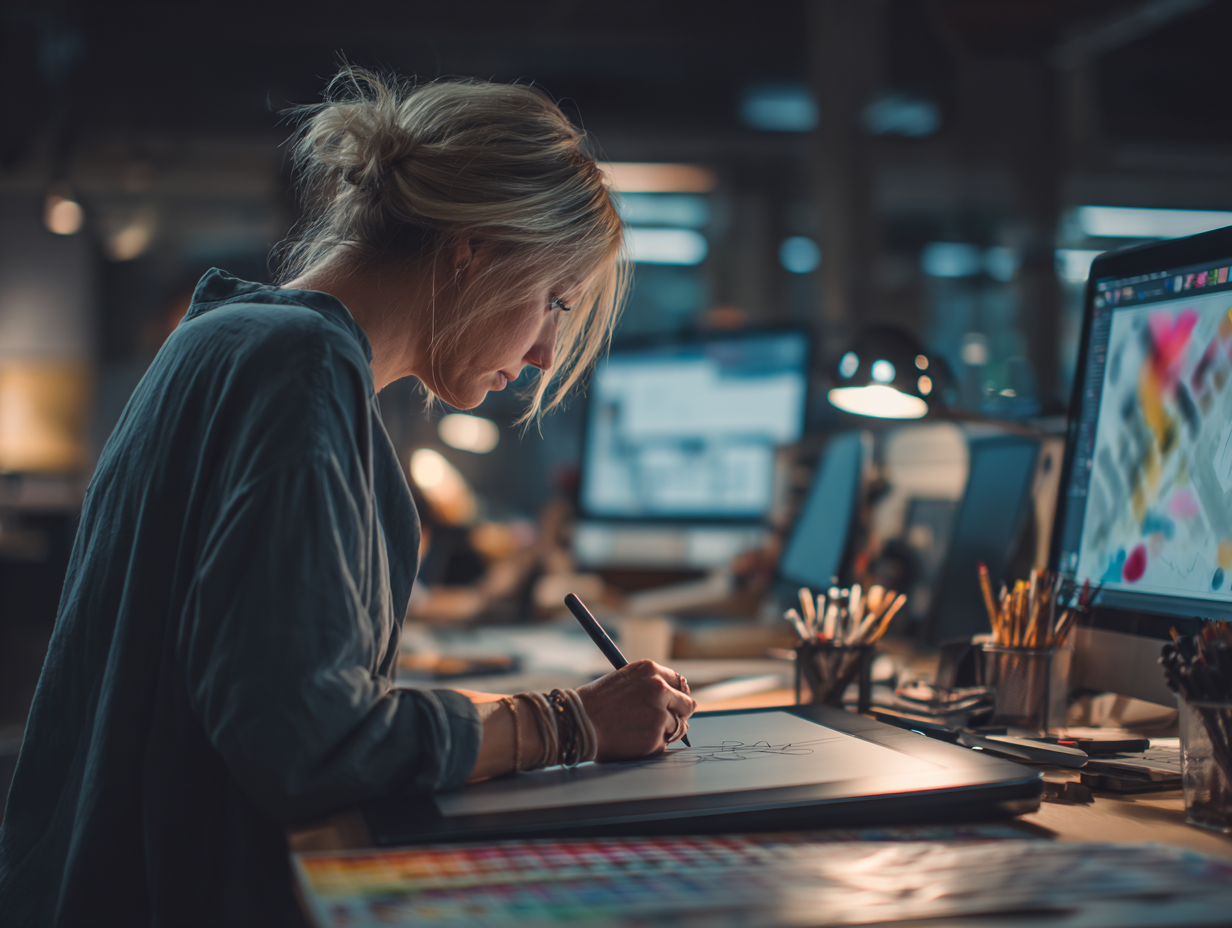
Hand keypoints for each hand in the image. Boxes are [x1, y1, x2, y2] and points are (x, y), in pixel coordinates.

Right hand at [577, 660, 695, 762]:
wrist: (578, 723)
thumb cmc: (595, 703)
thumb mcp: (624, 680)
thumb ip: (648, 685)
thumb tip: (673, 698)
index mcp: (650, 670)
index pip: (679, 682)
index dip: (677, 695)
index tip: (673, 703)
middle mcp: (660, 689)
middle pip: (687, 704)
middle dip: (679, 714)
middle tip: (663, 722)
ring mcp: (660, 714)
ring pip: (677, 726)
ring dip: (663, 731)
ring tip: (638, 731)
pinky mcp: (656, 737)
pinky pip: (664, 744)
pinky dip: (652, 746)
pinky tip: (633, 740)